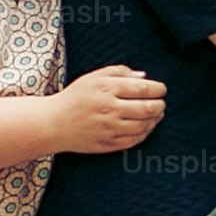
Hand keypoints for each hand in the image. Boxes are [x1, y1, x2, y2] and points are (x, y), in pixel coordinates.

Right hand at [49, 64, 167, 153]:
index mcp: (107, 89)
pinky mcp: (108, 144)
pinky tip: (146, 127)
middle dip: (160, 105)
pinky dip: (145, 133)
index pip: (143, 89)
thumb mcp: (94, 77)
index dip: (158, 89)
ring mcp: (109, 128)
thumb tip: (144, 76)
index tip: (162, 89)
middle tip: (161, 103)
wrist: (53, 123)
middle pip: (147, 108)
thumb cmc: (75, 97)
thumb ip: (119, 72)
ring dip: (155, 120)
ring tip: (156, 115)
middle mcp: (109, 109)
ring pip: (144, 126)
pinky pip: (134, 140)